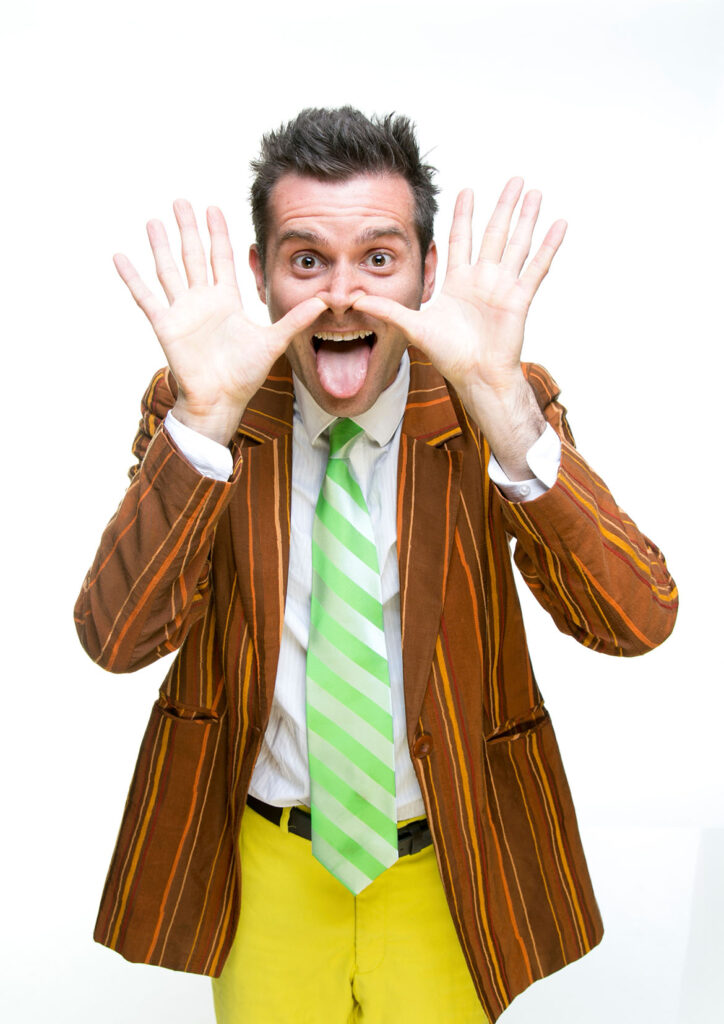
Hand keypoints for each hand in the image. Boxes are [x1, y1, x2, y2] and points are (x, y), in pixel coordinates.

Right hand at [114, 200, 325, 443]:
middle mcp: (202, 302)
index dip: (218, 233)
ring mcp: (182, 312)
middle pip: (193, 256)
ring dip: (160, 246)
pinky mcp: (166, 326)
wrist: (221, 401)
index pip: (221, 258)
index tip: (212, 207)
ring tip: (154, 221)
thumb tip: (326, 301)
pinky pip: (146, 297)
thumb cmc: (244, 375)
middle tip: (180, 200)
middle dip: (188, 228)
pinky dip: (132, 277)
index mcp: (226, 301)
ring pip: (169, 270)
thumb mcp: (273, 341)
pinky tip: (120, 257)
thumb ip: (296, 319)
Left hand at [352, 179, 566, 476]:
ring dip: (526, 218)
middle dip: (503, 206)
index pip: (461, 239)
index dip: (464, 215)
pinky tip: (558, 224)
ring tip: (535, 192)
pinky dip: (548, 245)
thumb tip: (352, 300)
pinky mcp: (519, 298)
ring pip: (517, 243)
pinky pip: (536, 266)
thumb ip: (386, 310)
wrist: (475, 377)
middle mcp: (482, 279)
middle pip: (494, 233)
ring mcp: (503, 287)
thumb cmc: (448, 356)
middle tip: (514, 179)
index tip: (467, 190)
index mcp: (458, 282)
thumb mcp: (413, 327)